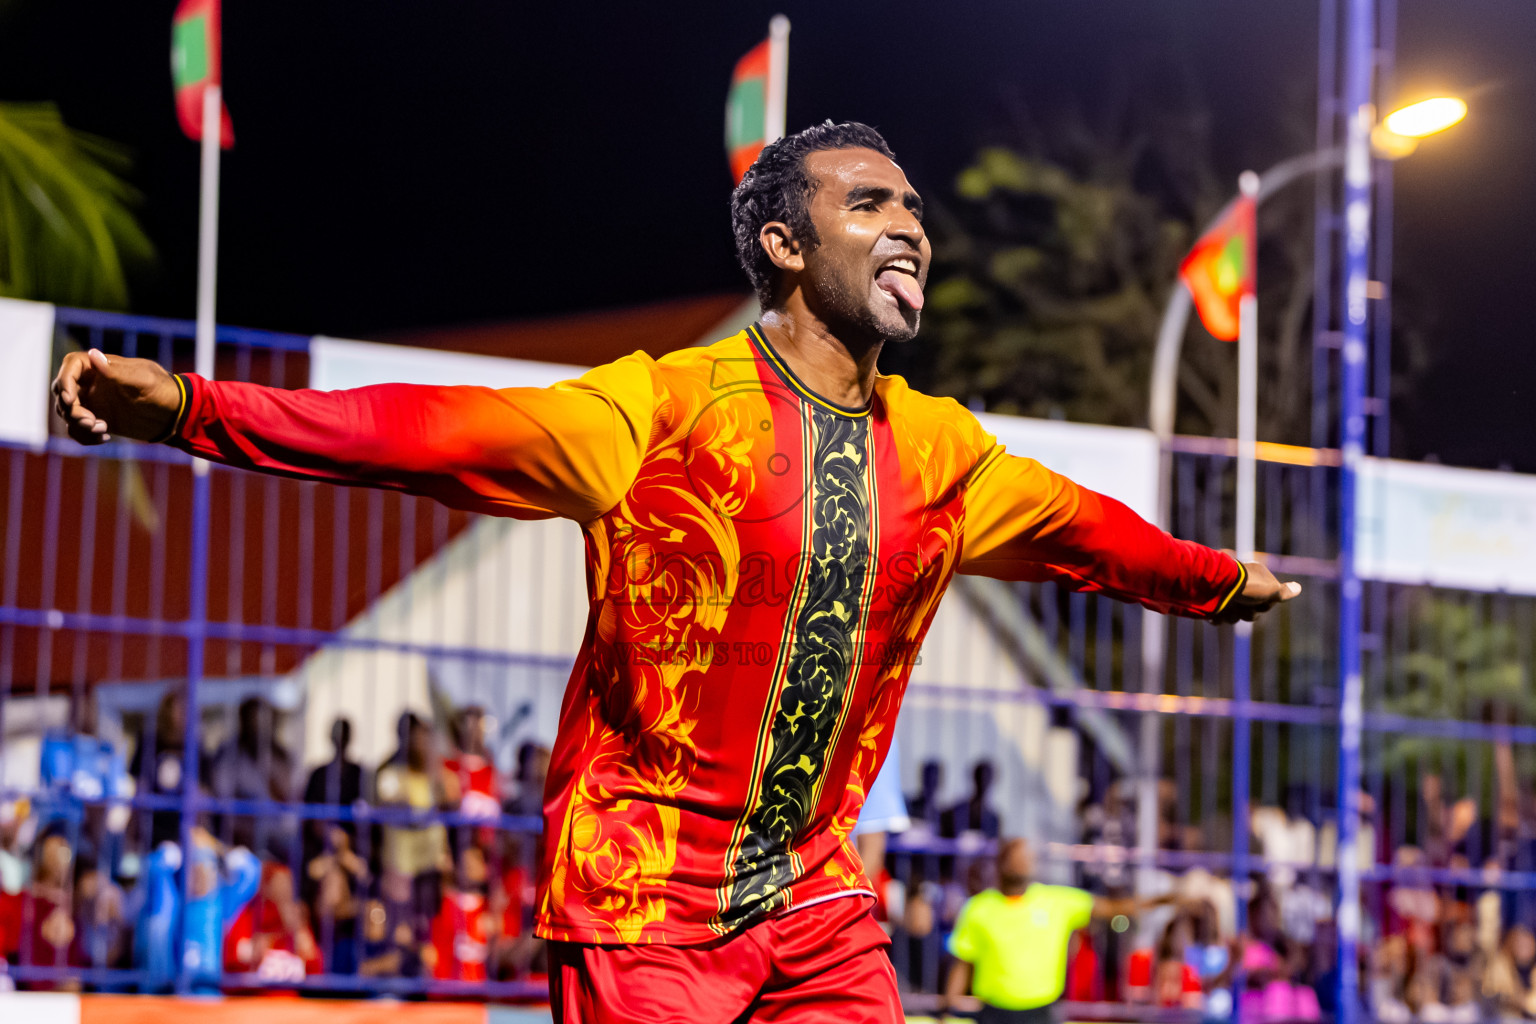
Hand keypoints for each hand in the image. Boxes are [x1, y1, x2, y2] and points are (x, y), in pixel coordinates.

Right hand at [51, 348, 180, 444]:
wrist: (176, 413)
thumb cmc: (163, 390)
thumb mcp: (142, 380)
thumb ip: (116, 371)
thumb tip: (93, 354)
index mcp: (102, 366)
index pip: (71, 366)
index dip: (65, 382)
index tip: (71, 401)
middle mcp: (94, 383)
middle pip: (63, 392)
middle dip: (71, 409)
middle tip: (92, 421)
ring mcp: (95, 402)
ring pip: (68, 412)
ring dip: (78, 424)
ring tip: (103, 429)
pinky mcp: (99, 419)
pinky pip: (79, 429)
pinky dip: (85, 436)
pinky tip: (104, 438)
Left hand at [1214, 561, 1301, 622]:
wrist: (1214, 584)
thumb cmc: (1246, 586)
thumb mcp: (1270, 589)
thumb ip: (1283, 592)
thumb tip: (1298, 588)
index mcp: (1255, 579)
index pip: (1266, 602)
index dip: (1265, 605)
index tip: (1261, 598)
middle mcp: (1241, 587)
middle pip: (1251, 612)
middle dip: (1247, 612)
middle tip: (1242, 602)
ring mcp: (1226, 595)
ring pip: (1235, 617)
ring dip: (1232, 615)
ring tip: (1227, 605)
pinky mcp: (1212, 604)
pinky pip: (1218, 618)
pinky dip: (1218, 616)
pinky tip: (1217, 609)